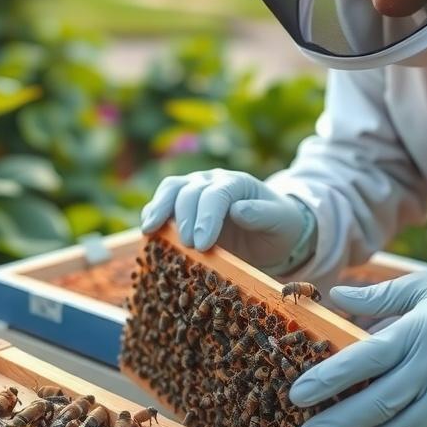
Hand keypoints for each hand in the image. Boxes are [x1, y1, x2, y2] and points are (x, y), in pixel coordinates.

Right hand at [140, 169, 309, 268]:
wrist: (270, 231)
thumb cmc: (278, 225)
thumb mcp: (280, 222)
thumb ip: (262, 214)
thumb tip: (238, 209)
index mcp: (237, 182)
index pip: (217, 193)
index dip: (207, 217)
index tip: (202, 243)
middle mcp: (213, 181)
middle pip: (191, 191)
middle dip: (186, 218)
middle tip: (188, 246)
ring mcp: (195, 189)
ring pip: (171, 189)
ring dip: (160, 209)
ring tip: (151, 230)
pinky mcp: (182, 204)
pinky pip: (163, 202)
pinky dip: (153, 213)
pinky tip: (147, 229)